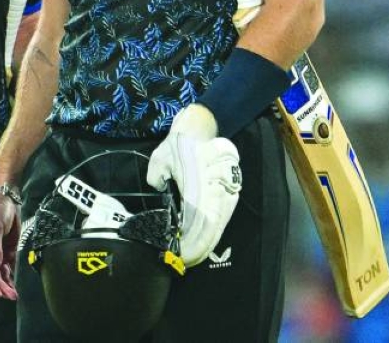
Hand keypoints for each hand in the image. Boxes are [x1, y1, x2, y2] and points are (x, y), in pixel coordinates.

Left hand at [147, 104, 242, 265]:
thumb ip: (157, 174)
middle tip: (187, 261)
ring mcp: (226, 189)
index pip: (199, 216)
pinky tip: (206, 243)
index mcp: (198, 180)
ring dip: (208, 241)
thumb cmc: (179, 144)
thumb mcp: (161, 157)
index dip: (193, 238)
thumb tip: (157, 187)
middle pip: (212, 224)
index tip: (184, 253)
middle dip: (200, 246)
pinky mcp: (230, 191)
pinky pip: (224, 215)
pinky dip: (215, 231)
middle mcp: (215, 187)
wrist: (201, 128)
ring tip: (195, 257)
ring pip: (220, 222)